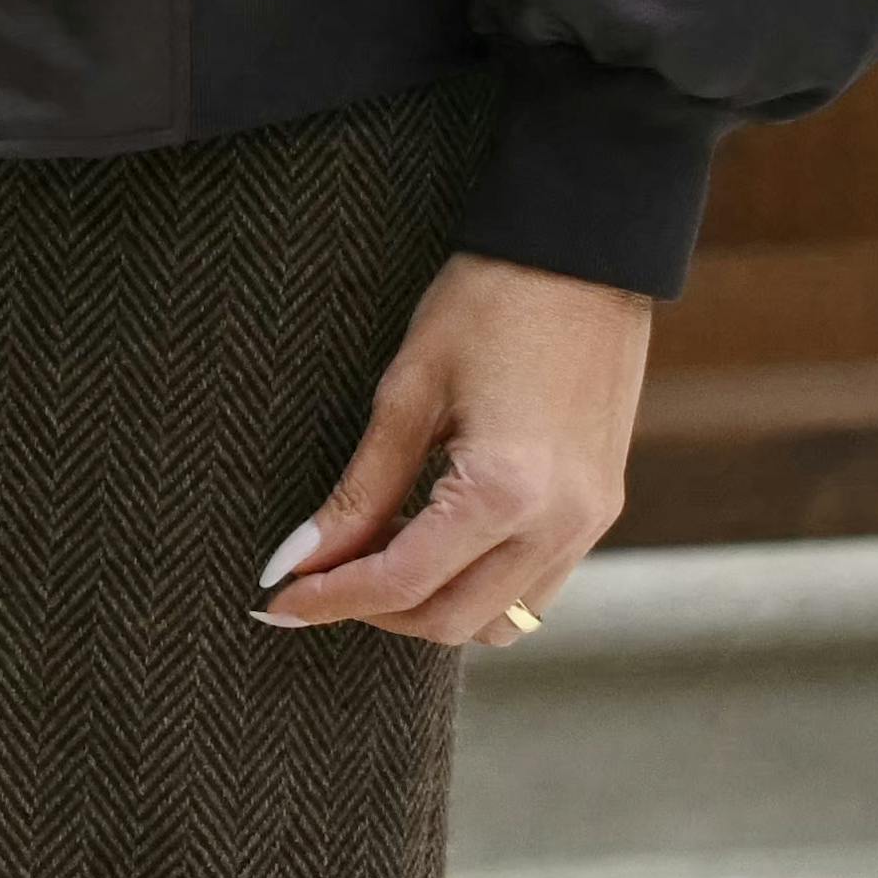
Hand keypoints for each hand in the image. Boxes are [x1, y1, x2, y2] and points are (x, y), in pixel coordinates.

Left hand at [260, 251, 655, 648]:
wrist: (585, 256)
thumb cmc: (488, 305)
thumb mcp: (407, 392)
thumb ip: (360, 490)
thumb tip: (301, 558)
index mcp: (506, 492)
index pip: (403, 583)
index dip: (330, 599)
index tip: (275, 601)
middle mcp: (559, 526)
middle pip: (453, 621)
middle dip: (376, 612)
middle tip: (314, 580)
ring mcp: (590, 523)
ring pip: (502, 620)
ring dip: (431, 607)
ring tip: (371, 559)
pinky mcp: (602, 509)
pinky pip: (536, 585)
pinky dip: (479, 585)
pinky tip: (432, 541)